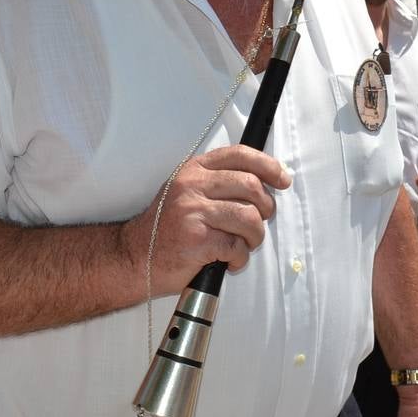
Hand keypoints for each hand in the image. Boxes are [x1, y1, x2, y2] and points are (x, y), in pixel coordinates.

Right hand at [122, 145, 291, 296]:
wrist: (134, 257)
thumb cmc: (167, 229)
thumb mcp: (186, 192)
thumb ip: (217, 182)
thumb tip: (261, 184)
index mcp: (194, 170)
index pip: (240, 155)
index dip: (268, 165)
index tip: (282, 179)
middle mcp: (193, 186)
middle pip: (251, 186)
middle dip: (266, 207)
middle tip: (260, 222)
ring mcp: (194, 212)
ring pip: (249, 218)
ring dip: (255, 236)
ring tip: (245, 245)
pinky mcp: (197, 240)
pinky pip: (237, 246)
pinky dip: (240, 258)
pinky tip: (229, 261)